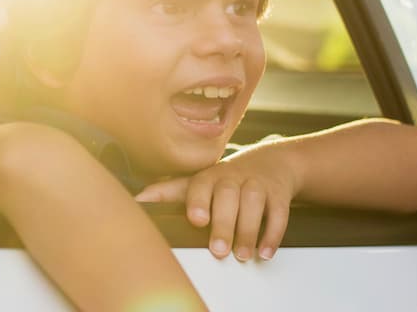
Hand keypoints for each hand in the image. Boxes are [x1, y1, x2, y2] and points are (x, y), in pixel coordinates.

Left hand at [134, 147, 302, 261]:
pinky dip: (273, 234)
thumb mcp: (200, 182)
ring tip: (242, 255)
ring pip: (254, 202)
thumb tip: (137, 200)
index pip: (201, 185)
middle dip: (224, 223)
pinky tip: (264, 252)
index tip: (196, 220)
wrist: (272, 162)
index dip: (199, 201)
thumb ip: (170, 192)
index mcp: (210, 176)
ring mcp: (257, 184)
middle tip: (218, 250)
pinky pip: (279, 212)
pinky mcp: (278, 194)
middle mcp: (233, 177)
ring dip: (248, 230)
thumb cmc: (228, 178)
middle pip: (229, 195)